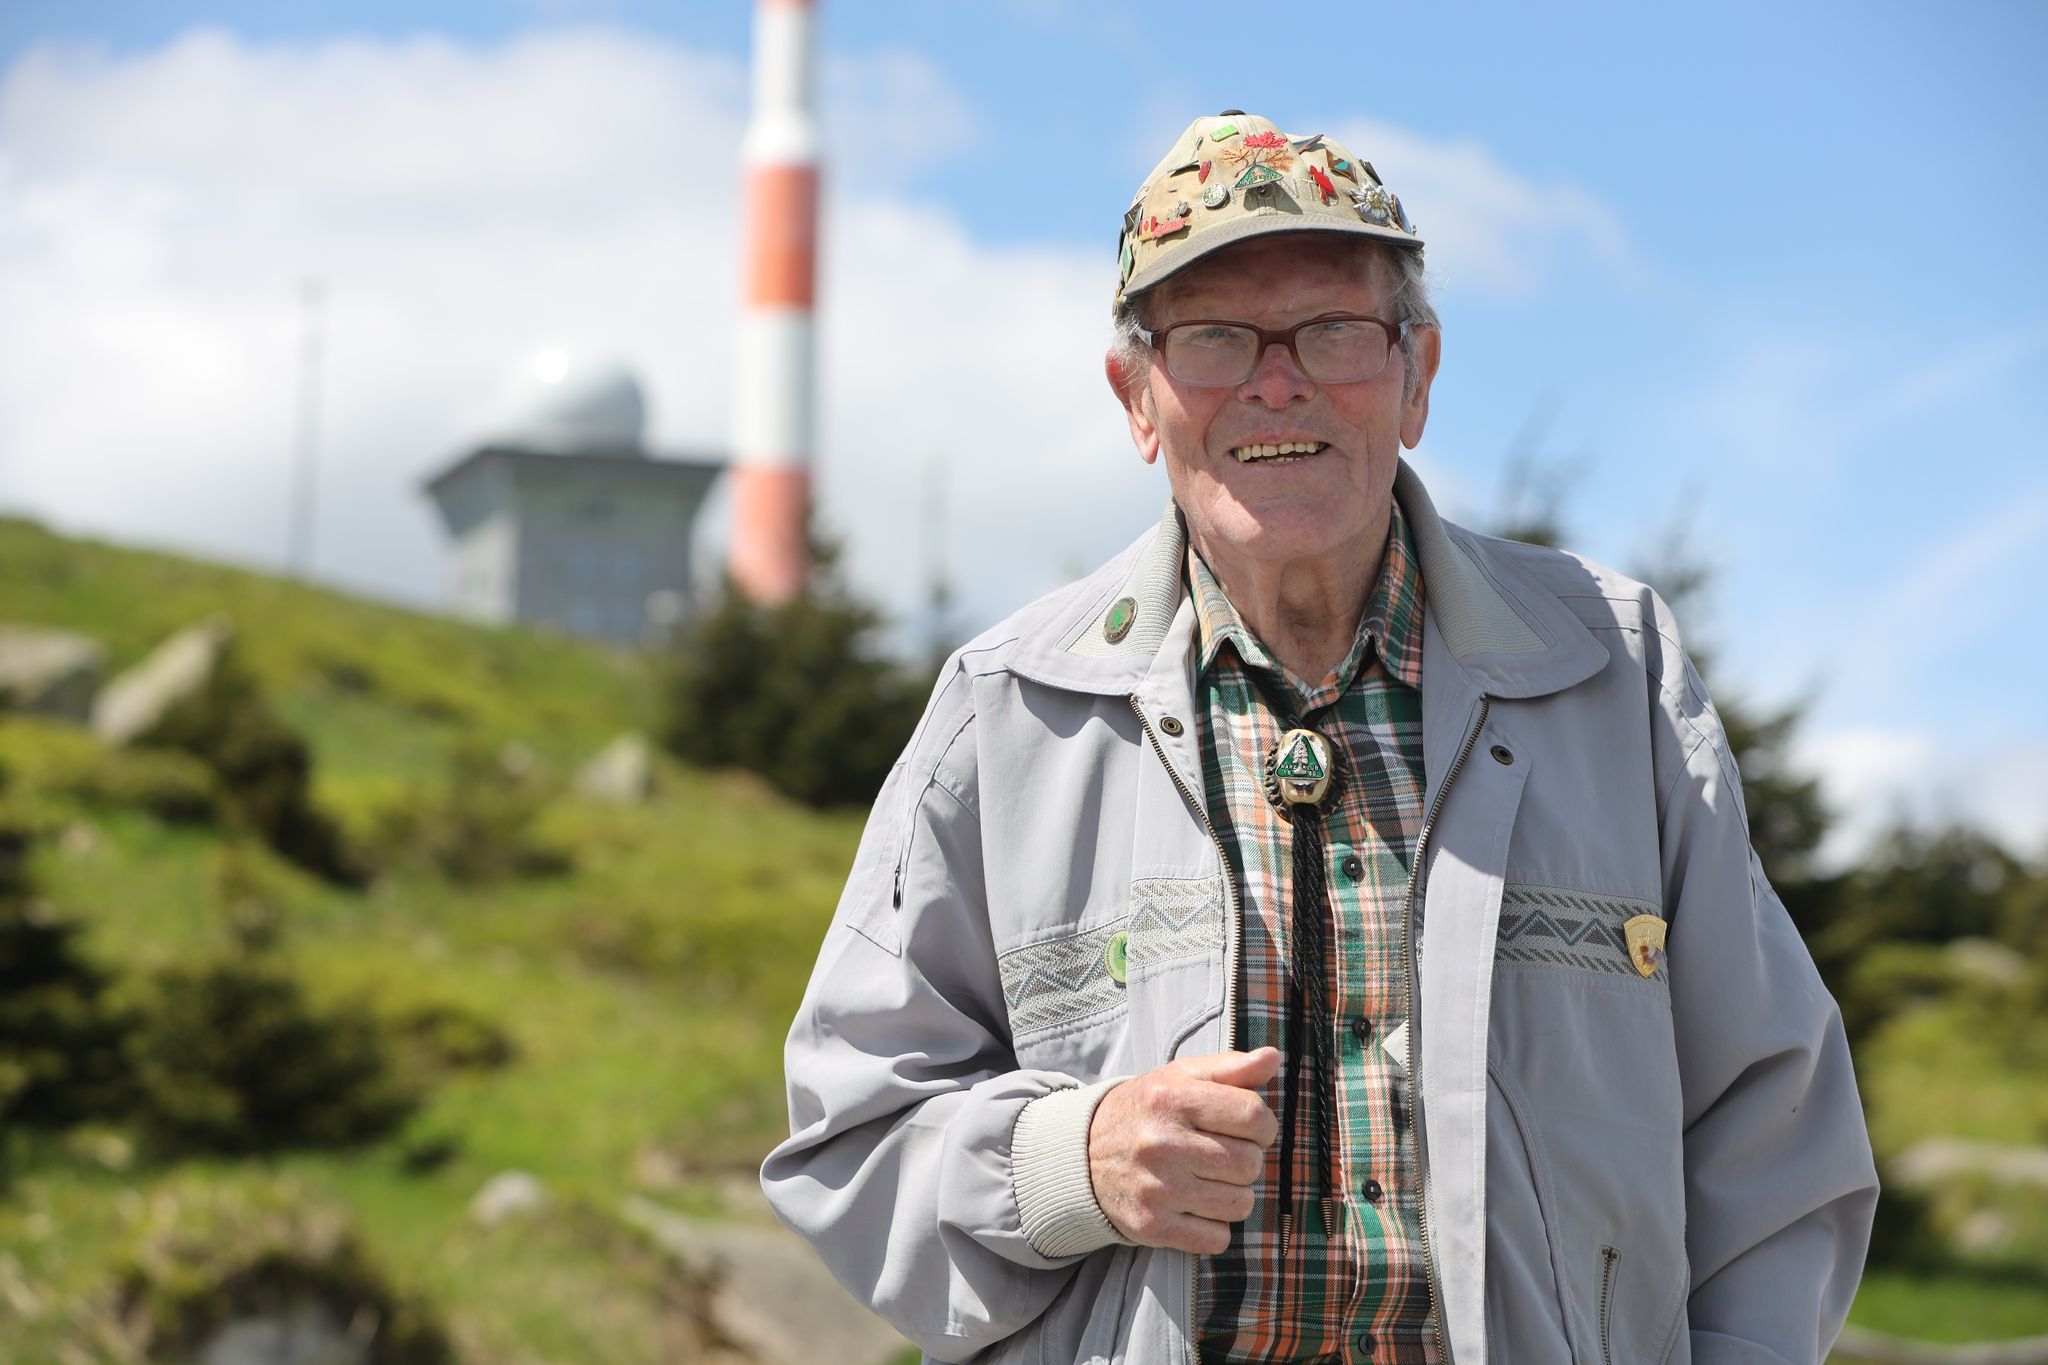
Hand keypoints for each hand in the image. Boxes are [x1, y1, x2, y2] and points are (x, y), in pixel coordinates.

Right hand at [1086, 1047, 1280, 1253]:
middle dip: (1246, 1160)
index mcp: (1172, 1098)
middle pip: (1250, 1163)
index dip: (1262, 1125)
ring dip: (1232, 1194)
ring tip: (1207, 1179)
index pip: (1253, 1116)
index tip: (1248, 1128)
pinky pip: (1217, 1238)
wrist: (1083, 1154)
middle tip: (1221, 1154)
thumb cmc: (1146, 1112)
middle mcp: (1162, 1143)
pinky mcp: (1152, 1226)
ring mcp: (1157, 1188)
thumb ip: (1230, 1067)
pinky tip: (1194, 1206)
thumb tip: (1274, 1057)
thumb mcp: (1180, 1077)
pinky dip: (1213, 1226)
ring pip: (1240, 1204)